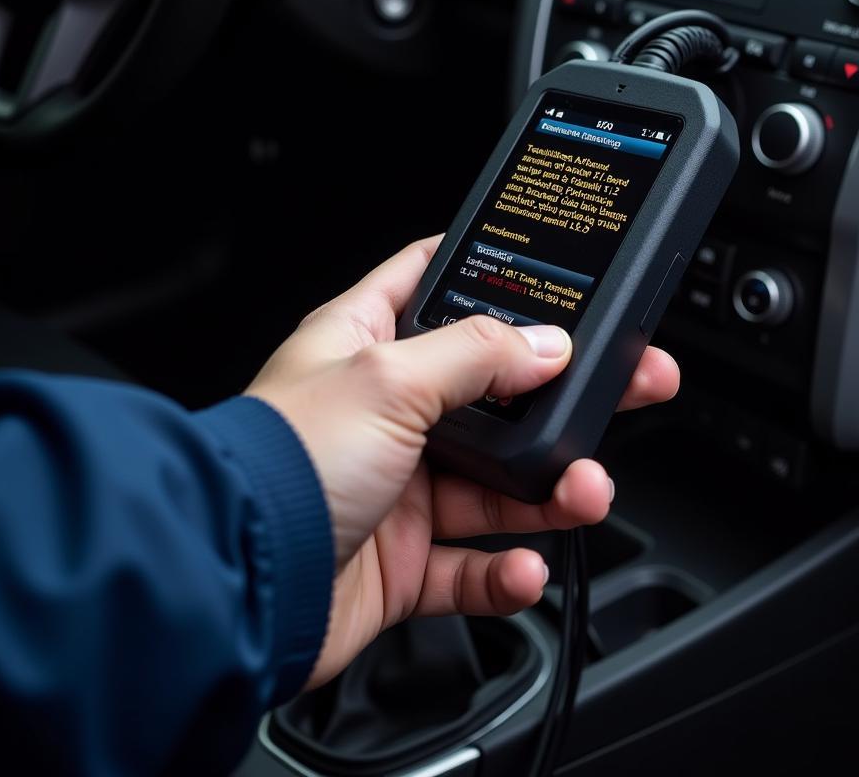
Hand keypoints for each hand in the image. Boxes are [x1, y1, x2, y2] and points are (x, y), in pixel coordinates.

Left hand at [247, 236, 679, 685]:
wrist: (232, 588)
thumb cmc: (275, 466)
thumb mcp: (386, 380)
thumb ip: (476, 354)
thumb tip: (547, 343)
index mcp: (364, 346)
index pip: (431, 283)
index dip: (490, 272)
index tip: (550, 270)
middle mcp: (383, 413)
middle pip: (493, 394)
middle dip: (561, 399)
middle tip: (627, 387)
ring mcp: (396, 488)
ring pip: (497, 486)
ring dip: (551, 493)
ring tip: (587, 491)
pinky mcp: (401, 562)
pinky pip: (472, 568)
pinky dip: (505, 573)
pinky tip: (524, 567)